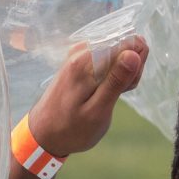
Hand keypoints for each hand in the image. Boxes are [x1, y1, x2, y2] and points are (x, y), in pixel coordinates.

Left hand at [27, 36, 146, 156]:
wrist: (43, 134)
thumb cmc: (71, 129)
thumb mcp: (98, 111)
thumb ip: (116, 81)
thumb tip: (134, 53)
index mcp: (86, 62)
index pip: (128, 43)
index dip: (136, 65)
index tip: (127, 86)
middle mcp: (81, 52)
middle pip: (124, 47)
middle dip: (129, 71)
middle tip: (116, 96)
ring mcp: (79, 55)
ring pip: (117, 54)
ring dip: (121, 76)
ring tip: (107, 98)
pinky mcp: (80, 61)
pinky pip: (107, 60)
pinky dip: (111, 76)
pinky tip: (103, 93)